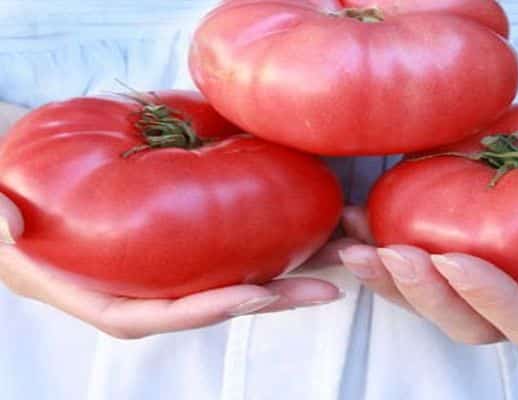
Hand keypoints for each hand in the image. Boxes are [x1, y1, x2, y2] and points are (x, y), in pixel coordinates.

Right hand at [0, 199, 347, 338]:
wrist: (27, 196)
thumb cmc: (13, 216)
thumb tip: (6, 223)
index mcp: (109, 295)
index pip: (162, 313)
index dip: (210, 309)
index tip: (256, 294)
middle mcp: (149, 289)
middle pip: (217, 300)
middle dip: (273, 297)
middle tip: (329, 285)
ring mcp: (172, 268)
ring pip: (235, 274)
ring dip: (288, 267)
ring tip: (337, 255)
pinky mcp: (185, 243)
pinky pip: (232, 246)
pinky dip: (271, 238)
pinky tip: (305, 222)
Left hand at [339, 206, 517, 347]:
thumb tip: (514, 155)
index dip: (494, 299)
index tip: (453, 261)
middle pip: (475, 328)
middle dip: (425, 295)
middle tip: (388, 253)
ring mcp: (486, 297)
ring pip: (436, 311)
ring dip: (389, 282)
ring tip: (353, 244)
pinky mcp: (451, 277)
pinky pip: (416, 284)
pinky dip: (383, 262)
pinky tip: (356, 230)